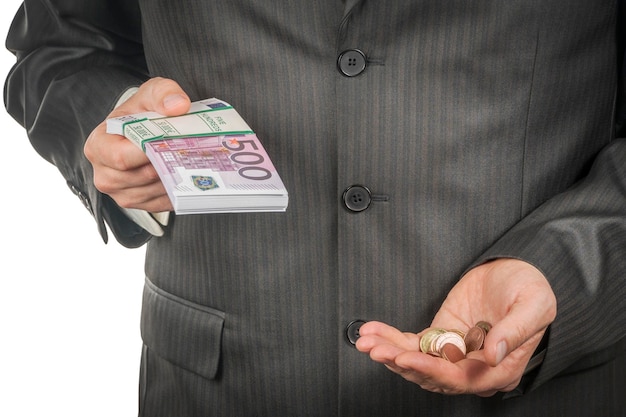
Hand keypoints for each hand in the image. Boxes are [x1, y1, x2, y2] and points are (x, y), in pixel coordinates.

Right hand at [84, 77, 190, 211]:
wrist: (143, 129)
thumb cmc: (142, 112)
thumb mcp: (151, 93)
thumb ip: (163, 93)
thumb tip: (178, 105)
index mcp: (98, 147)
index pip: (122, 158)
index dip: (149, 151)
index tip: (170, 141)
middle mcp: (105, 175)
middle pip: (143, 176)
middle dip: (168, 164)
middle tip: (190, 152)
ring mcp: (122, 193)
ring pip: (155, 191)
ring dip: (175, 178)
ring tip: (190, 162)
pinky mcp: (140, 204)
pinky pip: (163, 202)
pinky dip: (177, 190)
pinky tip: (187, 175)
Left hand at [355, 258, 556, 396]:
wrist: (516, 270)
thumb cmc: (530, 288)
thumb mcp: (534, 303)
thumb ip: (516, 329)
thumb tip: (494, 353)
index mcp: (501, 368)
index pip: (462, 379)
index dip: (432, 370)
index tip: (407, 357)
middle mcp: (475, 368)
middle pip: (433, 374)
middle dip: (401, 362)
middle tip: (376, 349)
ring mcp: (456, 353)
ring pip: (418, 361)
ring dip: (390, 352)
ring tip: (367, 341)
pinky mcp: (442, 337)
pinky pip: (414, 344)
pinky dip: (392, 338)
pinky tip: (373, 331)